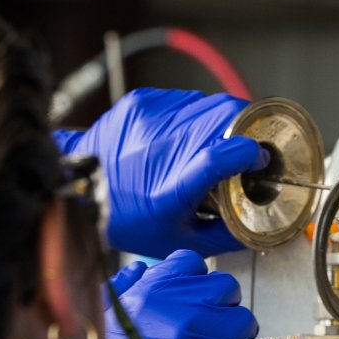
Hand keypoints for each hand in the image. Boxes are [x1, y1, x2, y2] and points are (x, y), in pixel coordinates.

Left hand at [57, 88, 268, 257]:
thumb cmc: (129, 220)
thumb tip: (255, 223)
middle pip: (224, 116)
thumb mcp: (180, 240)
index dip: (246, 152)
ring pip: (208, 102)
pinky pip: (185, 98)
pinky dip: (194, 113)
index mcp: (173, 188)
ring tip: (214, 138)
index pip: (218, 157)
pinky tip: (185, 132)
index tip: (259, 157)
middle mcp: (160, 147)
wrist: (80, 189)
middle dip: (244, 128)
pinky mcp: (140, 102)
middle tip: (246, 143)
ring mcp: (149, 118)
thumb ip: (224, 234)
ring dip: (221, 118)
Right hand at [98, 250, 264, 338]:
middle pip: (226, 289)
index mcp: (155, 291)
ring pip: (244, 323)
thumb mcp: (103, 317)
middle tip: (206, 331)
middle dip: (218, 308)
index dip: (193, 283)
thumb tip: (143, 270)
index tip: (191, 298)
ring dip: (232, 338)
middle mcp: (185, 310)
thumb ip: (125, 288)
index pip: (191, 263)